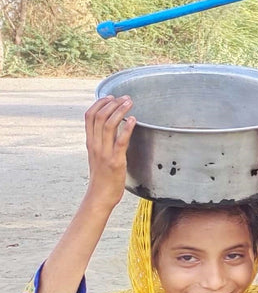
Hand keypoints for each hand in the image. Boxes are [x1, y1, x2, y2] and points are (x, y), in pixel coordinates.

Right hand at [84, 95, 135, 209]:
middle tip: (125, 97)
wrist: (99, 196)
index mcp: (90, 143)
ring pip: (108, 125)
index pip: (89, 117)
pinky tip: (133, 120)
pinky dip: (127, 128)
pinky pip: (120, 141)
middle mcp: (95, 145)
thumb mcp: (97, 156)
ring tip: (130, 103)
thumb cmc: (102, 177)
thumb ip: (101, 143)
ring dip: (120, 111)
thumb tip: (111, 130)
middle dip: (112, 103)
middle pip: (99, 117)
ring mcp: (104, 153)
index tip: (111, 96)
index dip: (99, 103)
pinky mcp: (115, 161)